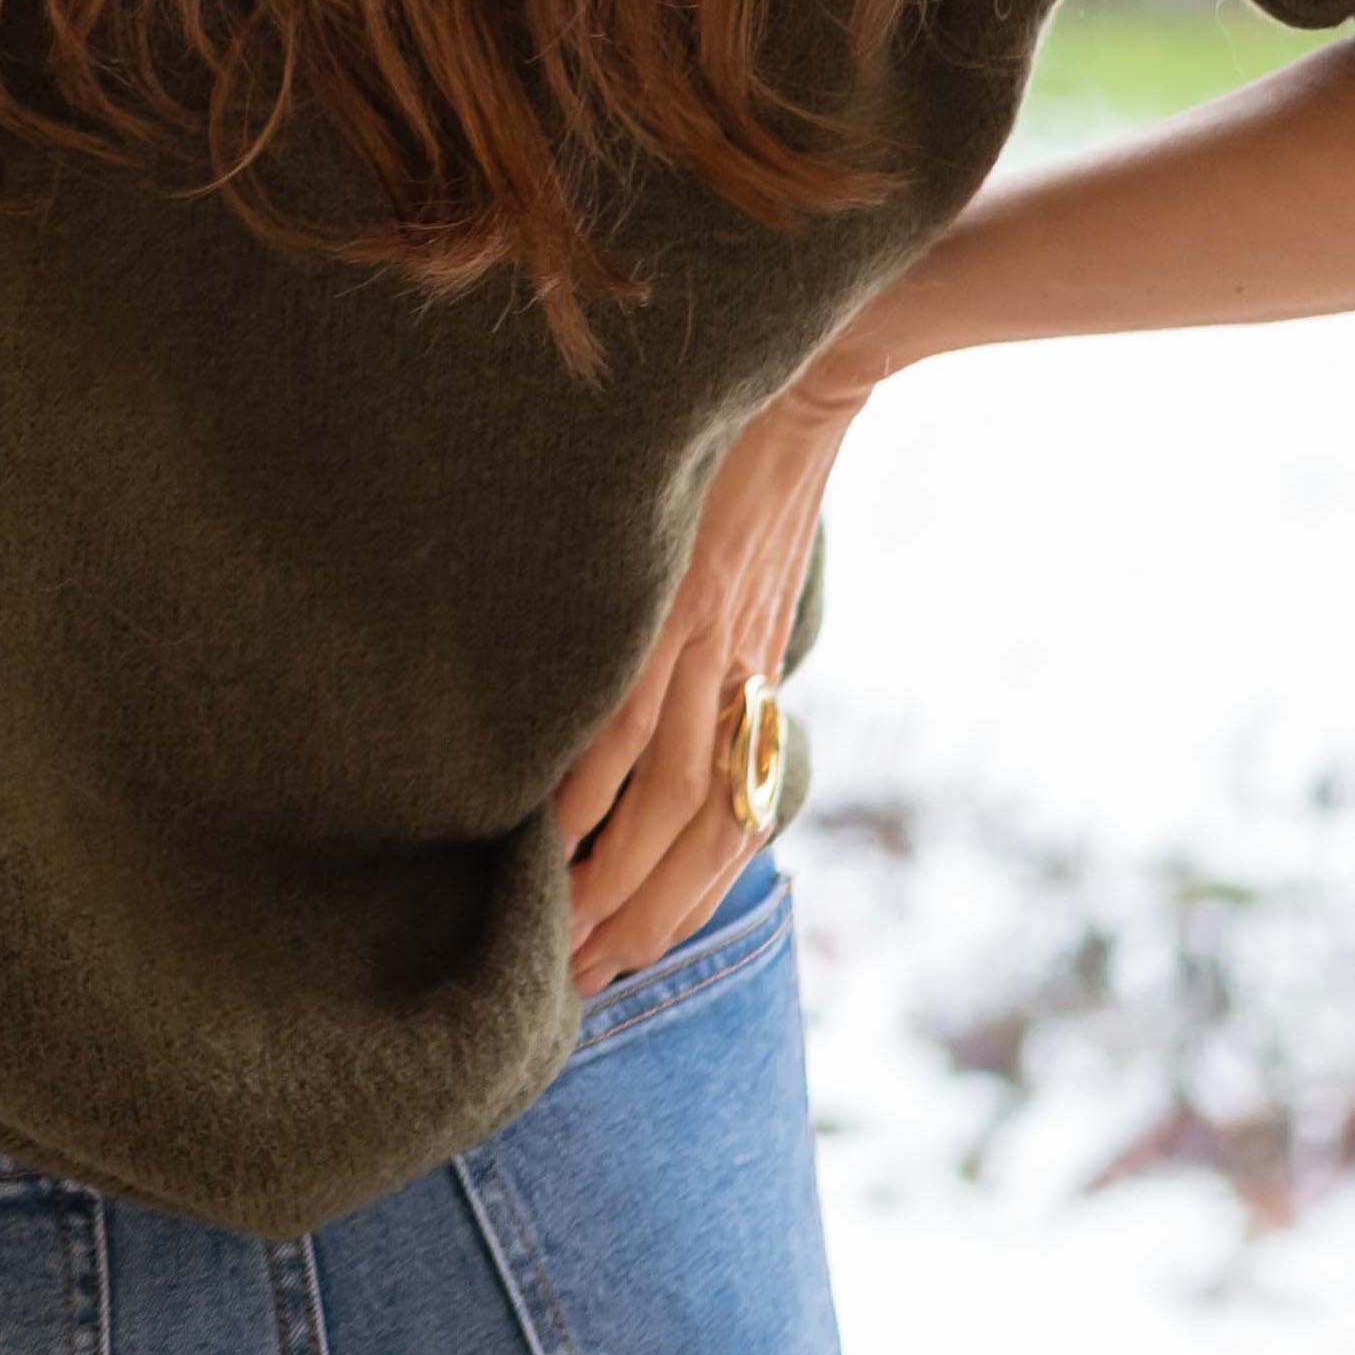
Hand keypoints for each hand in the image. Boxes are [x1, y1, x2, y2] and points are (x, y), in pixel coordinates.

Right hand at [551, 342, 876, 997]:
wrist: (806, 369)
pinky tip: (547, 840)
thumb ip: (715, 630)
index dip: (687, 897)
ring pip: (663, 805)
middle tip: (586, 985)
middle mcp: (740, 680)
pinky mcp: (670, 610)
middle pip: (700, 840)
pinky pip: (621, 726)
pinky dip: (586, 794)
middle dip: (647, 923)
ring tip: (560, 940)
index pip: (730, 818)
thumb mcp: (750, 565)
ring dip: (614, 885)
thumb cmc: (757, 456)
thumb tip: (672, 674)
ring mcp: (706, 650)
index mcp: (757, 673)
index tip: (630, 954)